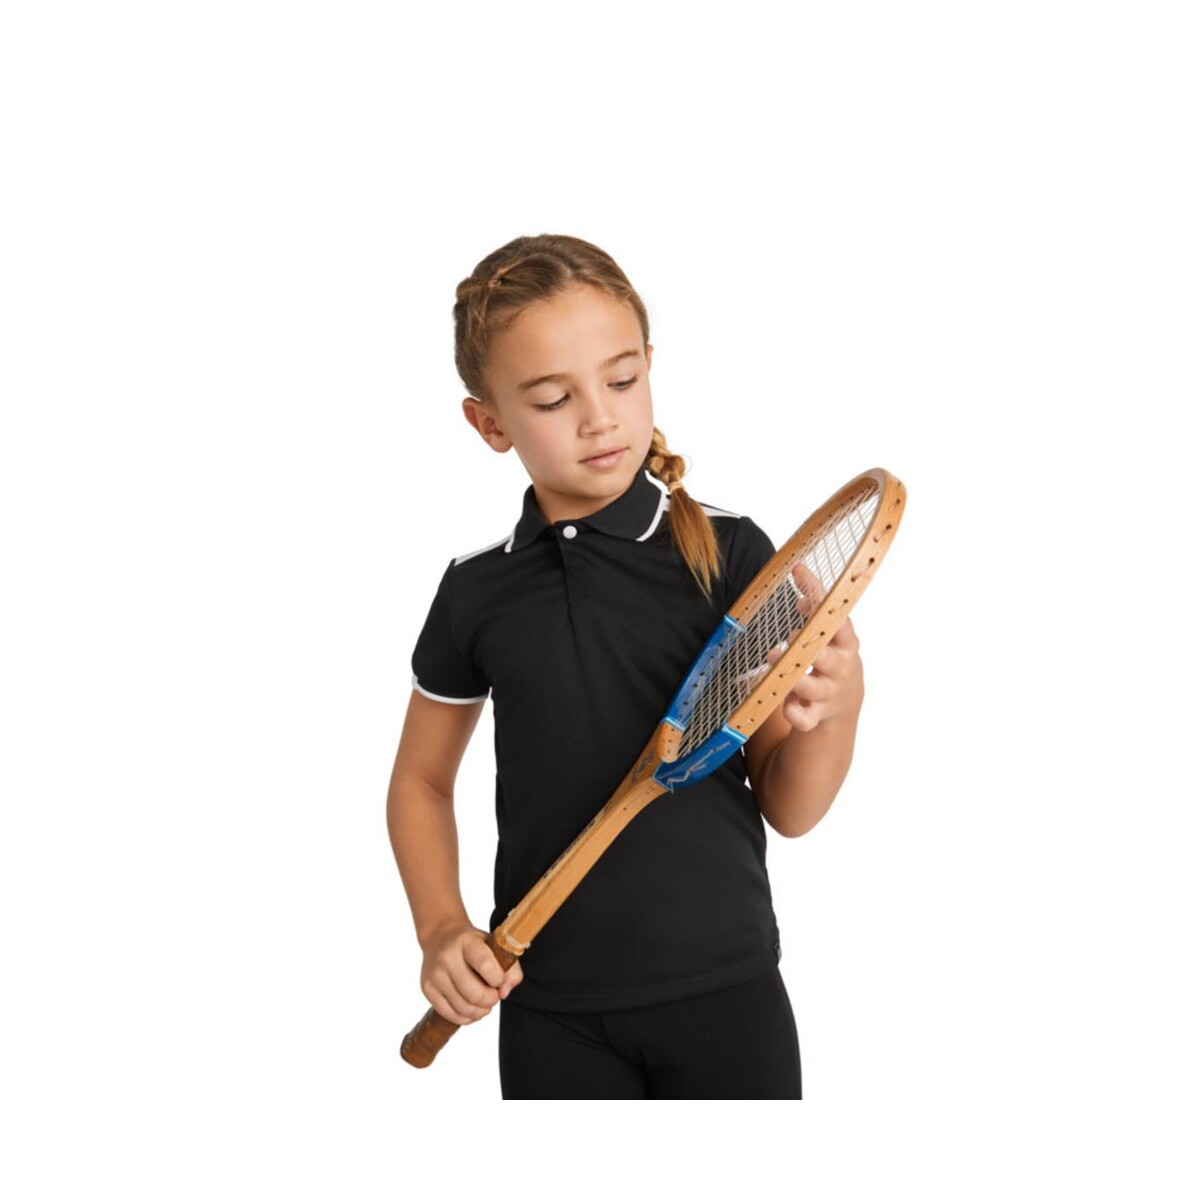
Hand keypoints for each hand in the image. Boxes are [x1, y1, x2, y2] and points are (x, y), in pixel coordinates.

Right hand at [420, 922, 523, 1025]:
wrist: (441, 937)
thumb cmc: (472, 944)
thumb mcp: (493, 945)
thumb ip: (510, 968)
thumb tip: (504, 993)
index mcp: (467, 942)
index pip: (485, 965)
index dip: (498, 979)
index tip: (499, 980)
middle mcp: (447, 957)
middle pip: (475, 994)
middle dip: (491, 1000)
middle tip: (493, 995)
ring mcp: (435, 974)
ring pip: (464, 1008)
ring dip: (480, 1011)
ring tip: (484, 1002)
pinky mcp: (427, 989)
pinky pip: (450, 1015)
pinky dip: (466, 1017)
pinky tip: (472, 1008)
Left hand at [766, 564, 863, 734]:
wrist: (845, 700)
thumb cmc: (832, 655)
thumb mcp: (830, 630)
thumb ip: (814, 604)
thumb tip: (798, 573)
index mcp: (845, 643)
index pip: (838, 623)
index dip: (821, 606)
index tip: (802, 594)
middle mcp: (840, 668)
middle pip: (827, 658)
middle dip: (806, 648)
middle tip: (787, 636)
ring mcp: (828, 693)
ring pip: (812, 688)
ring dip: (793, 677)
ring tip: (773, 661)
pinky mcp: (816, 715)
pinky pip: (804, 719)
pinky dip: (794, 714)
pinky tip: (785, 704)